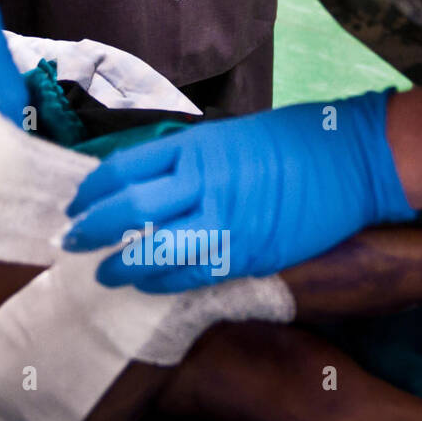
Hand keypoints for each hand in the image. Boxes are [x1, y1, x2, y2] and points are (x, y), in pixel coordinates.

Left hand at [63, 90, 415, 290]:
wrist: (351, 158)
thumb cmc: (289, 140)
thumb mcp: (226, 136)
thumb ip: (185, 159)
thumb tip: (144, 181)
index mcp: (195, 148)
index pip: (125, 170)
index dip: (93, 190)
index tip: (75, 204)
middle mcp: (203, 183)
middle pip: (130, 208)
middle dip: (93, 229)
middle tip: (70, 242)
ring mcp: (227, 220)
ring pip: (157, 248)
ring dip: (122, 264)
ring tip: (103, 273)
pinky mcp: (250, 252)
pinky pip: (195, 272)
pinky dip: (165, 281)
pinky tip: (147, 284)